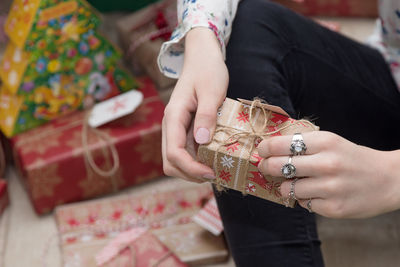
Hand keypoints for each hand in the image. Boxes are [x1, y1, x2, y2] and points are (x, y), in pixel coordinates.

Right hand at [162, 27, 228, 182]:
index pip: (174, 153)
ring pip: (176, 160)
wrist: (202, 58)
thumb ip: (206, 116)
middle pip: (170, 162)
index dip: (191, 168)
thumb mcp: (212, 91)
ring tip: (214, 169)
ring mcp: (176, 129)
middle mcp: (170, 126)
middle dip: (189, 173)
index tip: (212, 172)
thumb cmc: (208, 71)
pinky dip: (196, 160)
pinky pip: (185, 151)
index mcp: (173, 117)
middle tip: (214, 174)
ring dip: (192, 169)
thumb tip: (202, 142)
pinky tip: (213, 158)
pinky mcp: (184, 129)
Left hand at [257, 131, 399, 217]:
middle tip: (266, 167)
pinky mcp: (333, 208)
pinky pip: (303, 204)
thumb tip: (269, 149)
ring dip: (286, 186)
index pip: (281, 144)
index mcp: (325, 142)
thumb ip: (303, 144)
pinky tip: (316, 193)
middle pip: (278, 166)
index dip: (265, 148)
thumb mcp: (331, 142)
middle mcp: (326, 164)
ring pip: (287, 189)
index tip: (261, 151)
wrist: (389, 179)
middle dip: (267, 167)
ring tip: (297, 182)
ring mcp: (330, 188)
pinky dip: (304, 199)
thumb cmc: (353, 158)